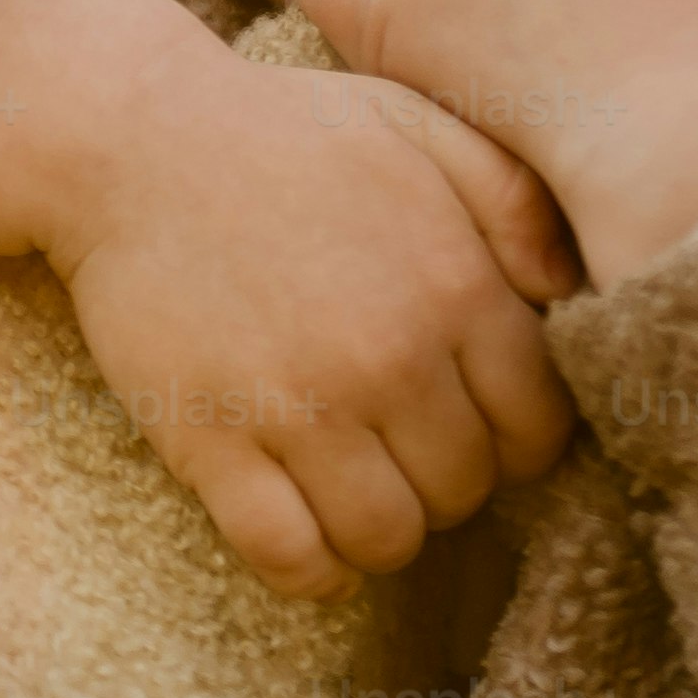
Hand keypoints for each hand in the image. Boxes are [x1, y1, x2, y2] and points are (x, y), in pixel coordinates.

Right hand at [48, 53, 587, 597]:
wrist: (129, 139)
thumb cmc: (279, 132)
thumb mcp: (419, 125)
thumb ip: (513, 203)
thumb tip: (569, 296)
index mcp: (456, 289)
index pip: (536, 431)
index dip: (513, 446)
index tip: (471, 430)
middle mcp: (392, 360)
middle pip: (464, 493)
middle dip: (444, 488)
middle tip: (401, 456)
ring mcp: (299, 407)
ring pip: (386, 538)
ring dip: (380, 536)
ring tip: (354, 500)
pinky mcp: (211, 440)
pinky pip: (288, 553)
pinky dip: (310, 572)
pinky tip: (306, 547)